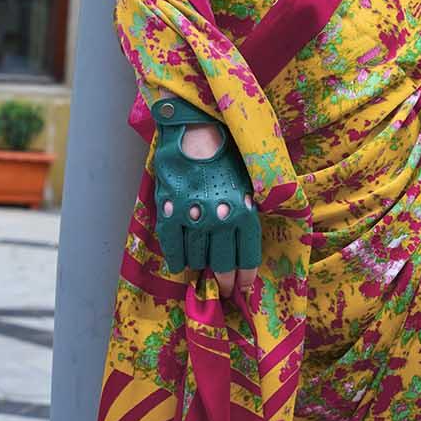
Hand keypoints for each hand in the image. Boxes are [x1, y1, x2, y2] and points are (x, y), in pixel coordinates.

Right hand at [151, 93, 260, 303]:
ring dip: (201, 268)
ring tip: (202, 272)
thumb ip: (249, 210)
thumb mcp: (249, 181)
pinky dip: (176, 258)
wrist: (196, 131)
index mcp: (245, 212)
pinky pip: (172, 246)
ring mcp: (194, 217)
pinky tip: (179, 264)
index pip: (248, 257)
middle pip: (223, 264)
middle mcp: (221, 219)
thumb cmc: (227, 153)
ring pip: (197, 258)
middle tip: (224, 289)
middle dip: (225, 281)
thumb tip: (248, 237)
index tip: (244, 287)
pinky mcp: (171, 212)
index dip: (246, 277)